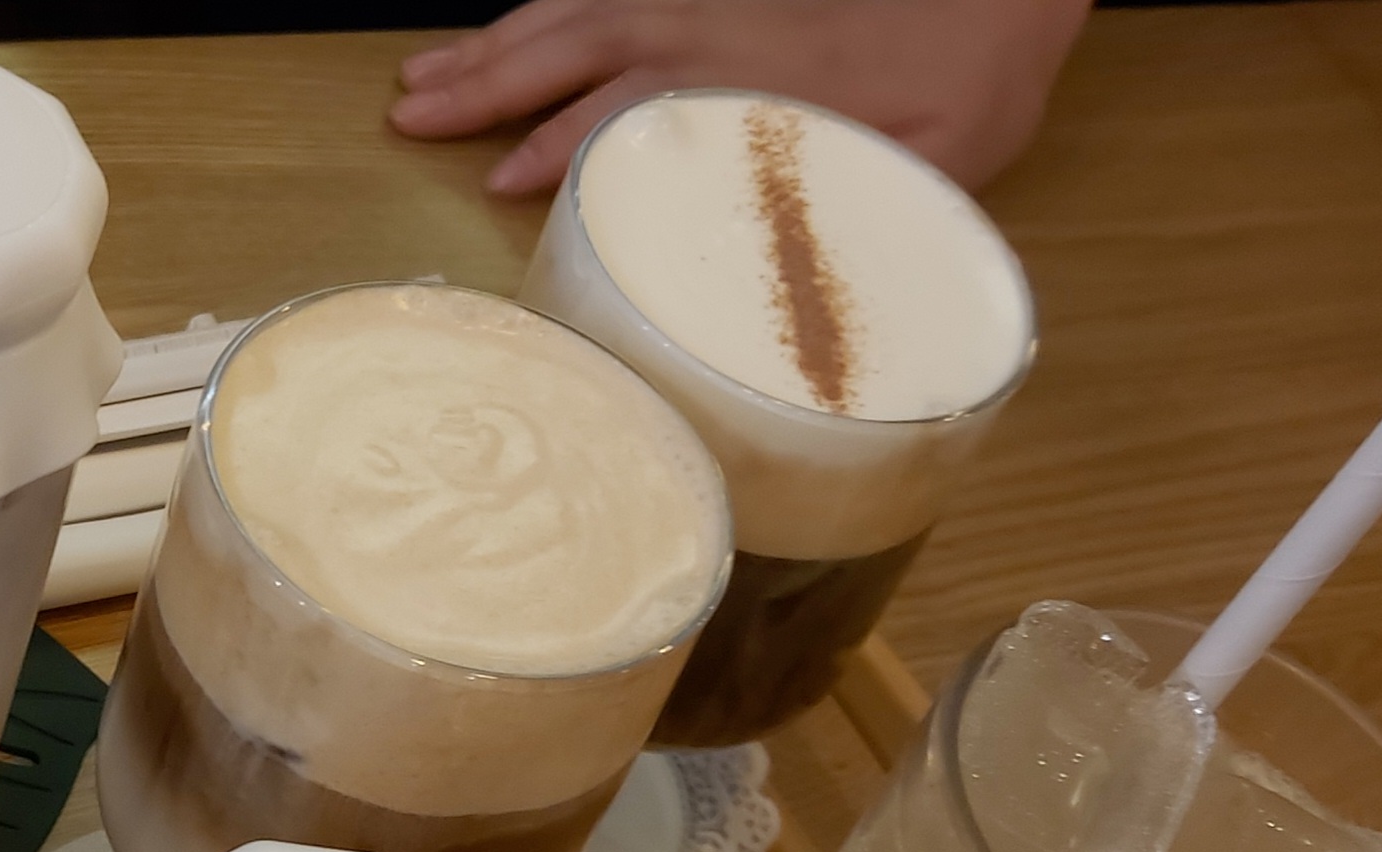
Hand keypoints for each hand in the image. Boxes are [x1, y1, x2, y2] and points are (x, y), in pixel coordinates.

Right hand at [388, 0, 1092, 194]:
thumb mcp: (926, 164)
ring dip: (497, 43)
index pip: (629, 110)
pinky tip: (516, 27)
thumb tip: (772, 293)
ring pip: (578, 9)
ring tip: (425, 74)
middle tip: (406, 113)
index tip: (501, 184)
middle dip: (486, 82)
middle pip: (574, 46)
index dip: (562, 147)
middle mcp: (710, 25)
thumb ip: (840, 215)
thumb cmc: (975, 71)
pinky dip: (549, 9)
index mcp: (750, 80)